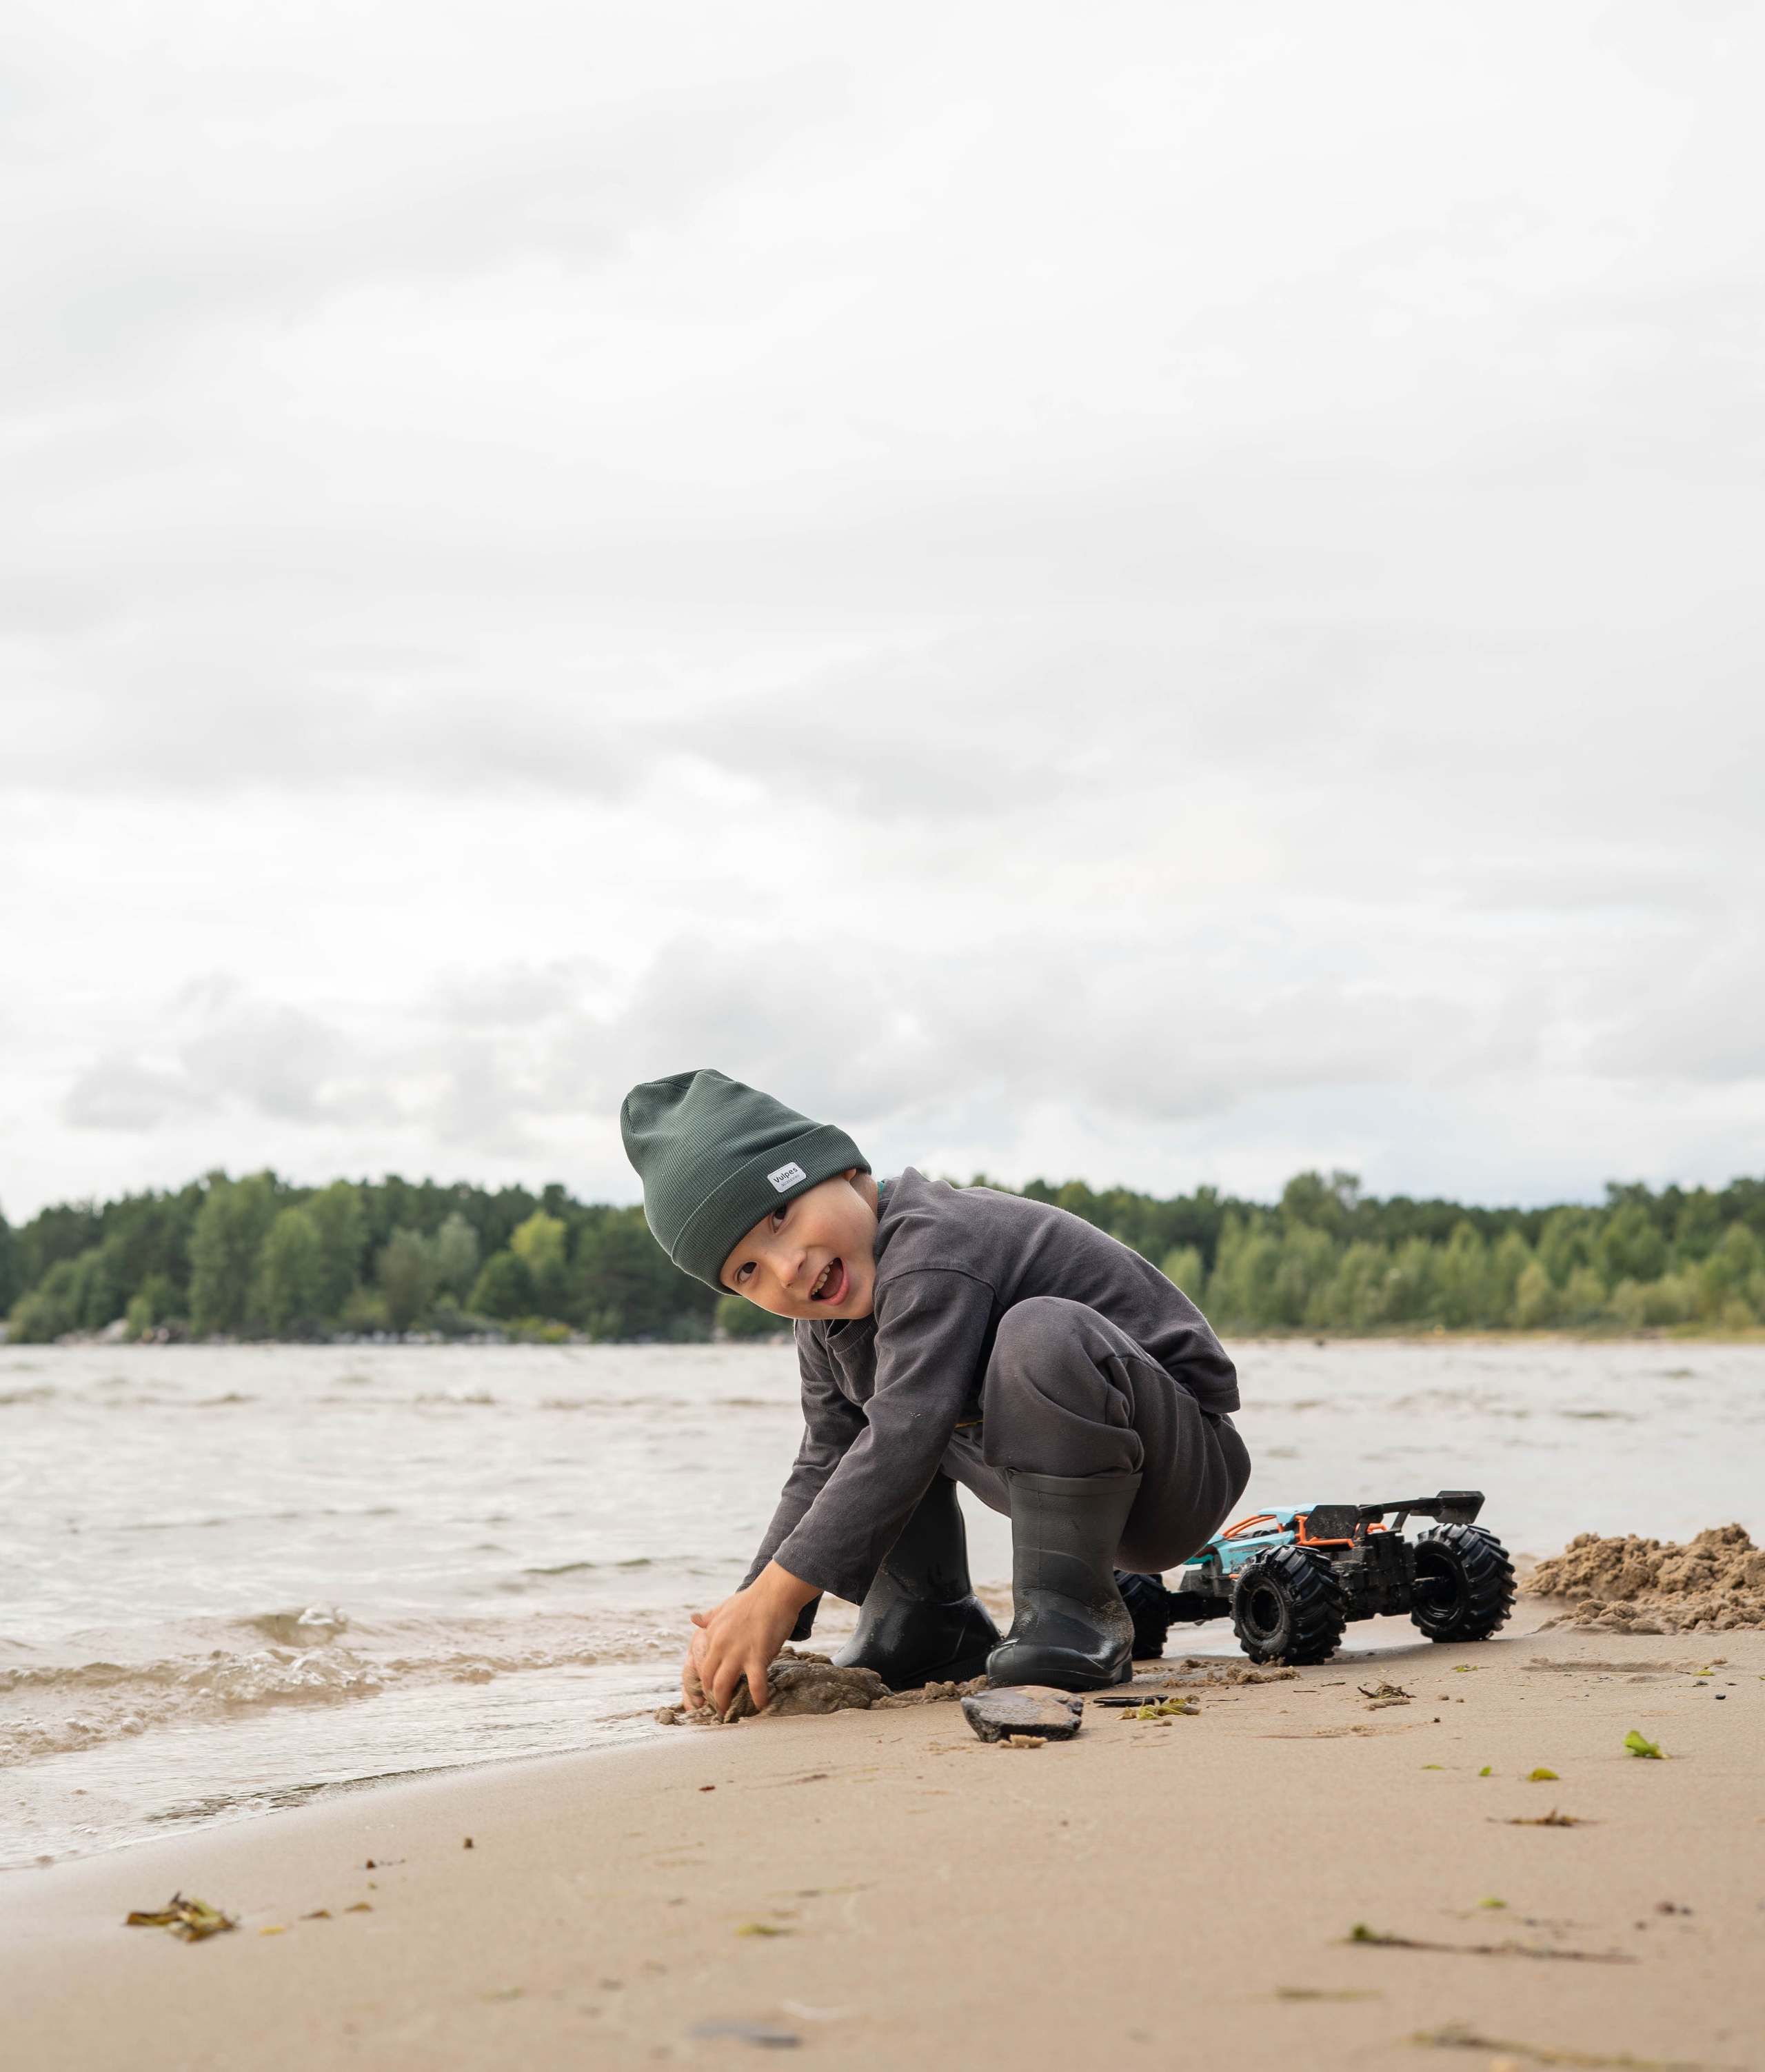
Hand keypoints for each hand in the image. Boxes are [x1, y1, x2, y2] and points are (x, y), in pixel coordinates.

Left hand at [685, 1562, 818, 1717]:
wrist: (774, 1592)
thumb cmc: (752, 1599)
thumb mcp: (723, 1607)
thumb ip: (708, 1617)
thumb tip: (693, 1618)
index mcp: (712, 1635)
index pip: (701, 1665)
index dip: (703, 1683)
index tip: (708, 1693)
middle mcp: (721, 1645)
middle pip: (708, 1679)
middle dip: (711, 1697)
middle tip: (717, 1708)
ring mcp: (738, 1651)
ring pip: (724, 1685)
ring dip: (725, 1702)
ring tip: (728, 1713)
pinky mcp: (757, 1655)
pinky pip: (755, 1683)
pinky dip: (757, 1696)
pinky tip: (761, 1705)